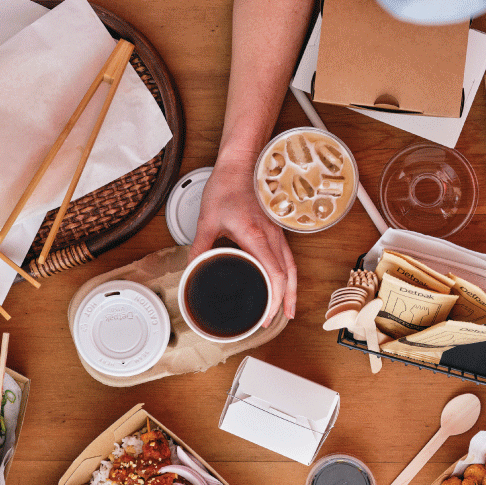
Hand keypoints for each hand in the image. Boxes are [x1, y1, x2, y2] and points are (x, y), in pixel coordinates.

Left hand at [189, 158, 296, 322]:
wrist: (242, 164)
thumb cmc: (227, 186)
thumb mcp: (207, 219)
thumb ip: (200, 246)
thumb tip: (194, 268)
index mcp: (255, 236)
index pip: (274, 275)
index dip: (273, 299)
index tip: (265, 315)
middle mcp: (271, 236)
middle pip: (287, 276)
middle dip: (284, 301)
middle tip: (276, 320)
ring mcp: (277, 233)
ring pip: (291, 268)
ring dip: (291, 290)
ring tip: (288, 309)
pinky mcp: (276, 230)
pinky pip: (288, 257)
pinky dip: (288, 275)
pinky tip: (285, 283)